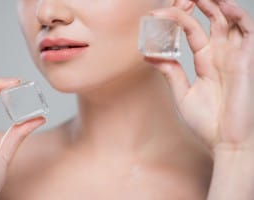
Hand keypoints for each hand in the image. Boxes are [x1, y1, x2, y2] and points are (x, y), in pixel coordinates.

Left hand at [146, 0, 253, 152]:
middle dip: (196, 2)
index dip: (175, 19)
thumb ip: (170, 71)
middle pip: (210, 18)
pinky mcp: (246, 60)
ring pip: (228, 19)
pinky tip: (222, 6)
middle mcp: (219, 53)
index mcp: (204, 60)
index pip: (190, 29)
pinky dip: (237, 16)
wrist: (224, 141)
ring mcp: (233, 55)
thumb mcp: (182, 93)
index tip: (154, 14)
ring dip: (215, 3)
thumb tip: (149, 55)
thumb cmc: (206, 121)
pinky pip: (247, 31)